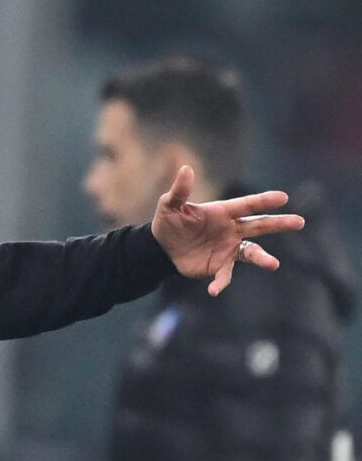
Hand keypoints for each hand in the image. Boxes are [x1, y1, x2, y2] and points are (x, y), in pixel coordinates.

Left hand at [150, 166, 305, 295]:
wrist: (162, 248)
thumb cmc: (169, 222)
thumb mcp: (169, 205)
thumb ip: (179, 190)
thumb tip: (185, 169)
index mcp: (223, 212)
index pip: (247, 205)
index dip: (264, 201)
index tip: (283, 197)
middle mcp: (231, 230)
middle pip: (259, 225)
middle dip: (279, 223)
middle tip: (299, 222)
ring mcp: (228, 248)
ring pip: (251, 252)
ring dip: (262, 258)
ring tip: (273, 264)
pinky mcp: (219, 266)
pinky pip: (225, 275)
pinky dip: (221, 283)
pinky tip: (214, 291)